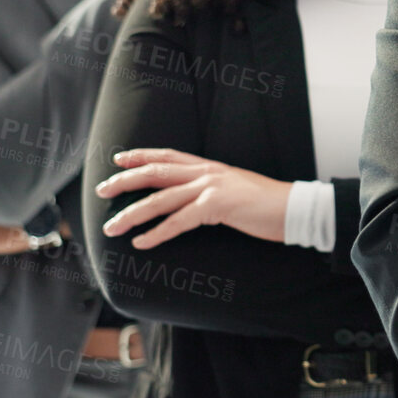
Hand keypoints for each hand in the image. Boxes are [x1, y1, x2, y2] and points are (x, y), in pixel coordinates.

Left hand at [96, 147, 291, 247]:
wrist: (294, 207)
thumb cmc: (267, 203)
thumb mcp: (236, 188)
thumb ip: (213, 190)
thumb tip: (195, 201)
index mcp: (210, 167)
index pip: (169, 155)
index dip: (141, 155)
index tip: (118, 159)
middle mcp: (207, 172)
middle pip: (155, 172)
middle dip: (125, 180)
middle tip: (102, 190)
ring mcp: (211, 188)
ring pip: (160, 199)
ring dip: (132, 214)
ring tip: (112, 226)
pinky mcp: (217, 206)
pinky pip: (179, 222)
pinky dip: (157, 234)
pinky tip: (142, 243)